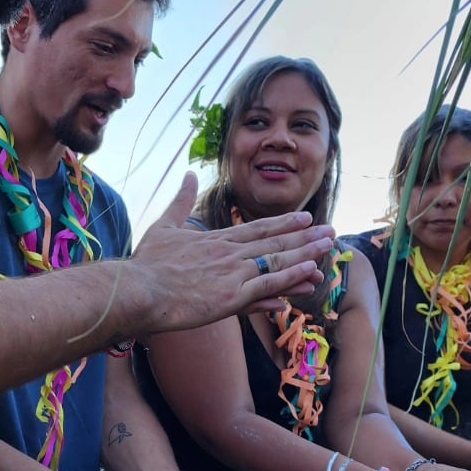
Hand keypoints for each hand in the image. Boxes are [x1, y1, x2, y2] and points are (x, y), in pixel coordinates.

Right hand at [128, 173, 335, 330]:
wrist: (140, 290)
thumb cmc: (147, 264)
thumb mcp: (164, 226)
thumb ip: (180, 201)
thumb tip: (187, 173)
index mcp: (216, 240)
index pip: (257, 228)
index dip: (284, 224)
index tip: (306, 218)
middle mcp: (230, 253)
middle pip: (275, 243)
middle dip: (305, 236)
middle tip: (330, 231)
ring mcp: (233, 274)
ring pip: (277, 262)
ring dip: (306, 254)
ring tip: (328, 248)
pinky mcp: (232, 297)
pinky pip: (268, 286)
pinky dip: (290, 280)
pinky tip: (309, 277)